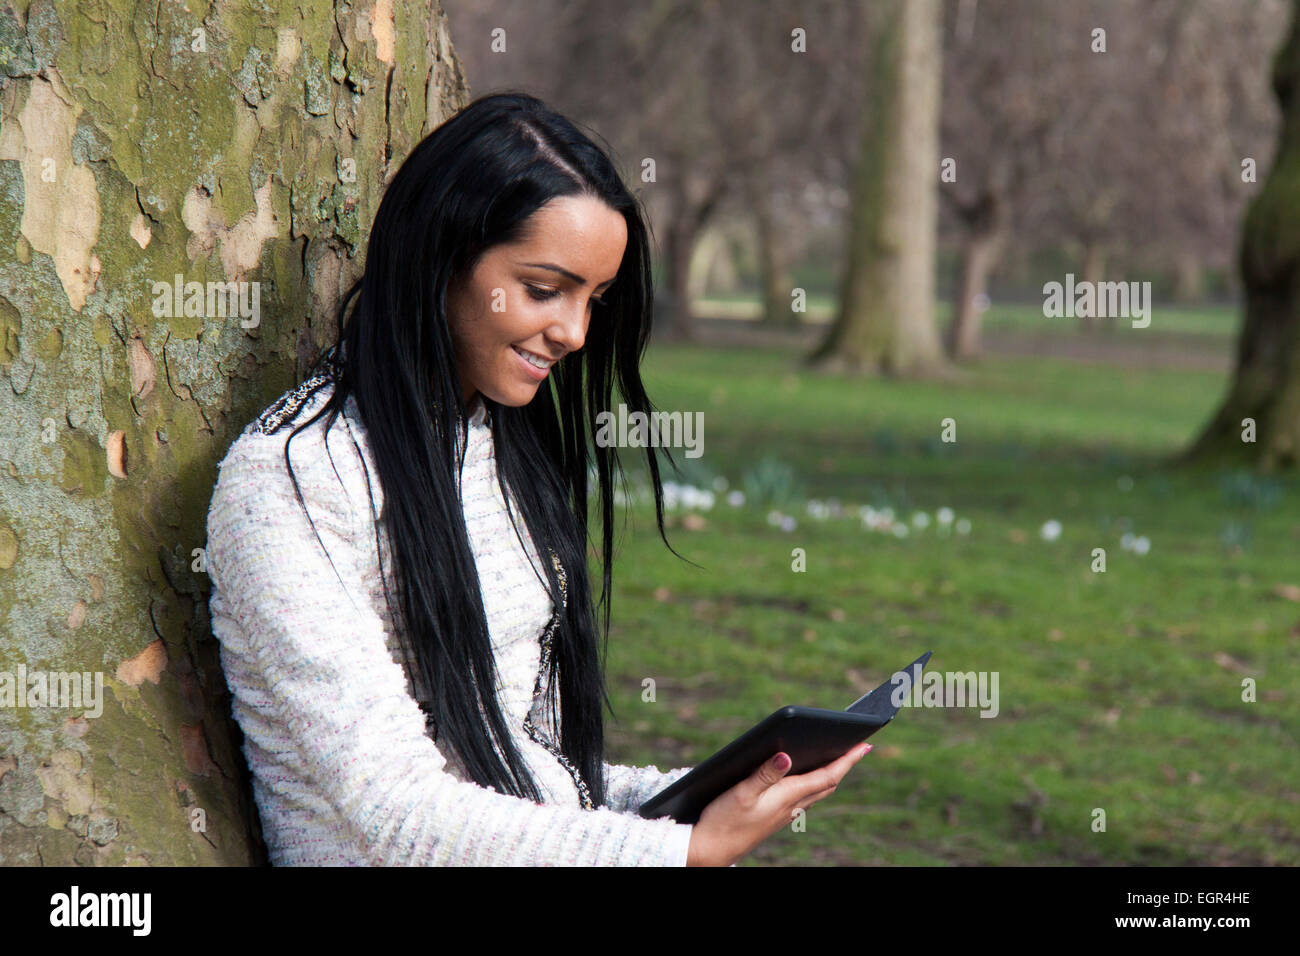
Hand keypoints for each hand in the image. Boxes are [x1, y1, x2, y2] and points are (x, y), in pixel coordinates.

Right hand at [685, 742, 873, 866]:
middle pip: (827, 783)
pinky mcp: (775, 817)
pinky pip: (804, 798)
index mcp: (787, 796)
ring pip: (817, 791)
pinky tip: (807, 779)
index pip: (827, 775)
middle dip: (844, 764)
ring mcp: (784, 814)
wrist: (711, 851)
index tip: (864, 744)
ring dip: (830, 774)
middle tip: (858, 747)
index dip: (847, 759)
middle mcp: (791, 806)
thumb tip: (786, 755)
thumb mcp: (741, 793)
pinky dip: (813, 783)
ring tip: (839, 758)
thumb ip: (764, 773)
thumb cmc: (723, 821)